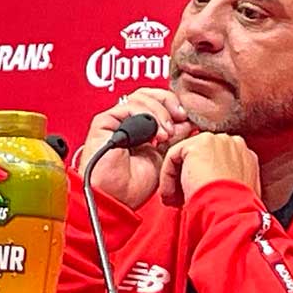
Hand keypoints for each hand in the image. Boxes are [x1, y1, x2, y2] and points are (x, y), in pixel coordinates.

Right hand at [79, 88, 196, 209]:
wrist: (116, 199)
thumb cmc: (132, 187)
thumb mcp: (163, 157)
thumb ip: (173, 137)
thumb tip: (187, 121)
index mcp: (140, 128)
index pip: (157, 102)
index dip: (173, 106)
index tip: (188, 117)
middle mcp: (127, 121)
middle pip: (148, 94)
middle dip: (168, 102)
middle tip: (180, 117)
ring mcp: (116, 121)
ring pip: (140, 97)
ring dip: (159, 112)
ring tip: (166, 134)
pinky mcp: (104, 122)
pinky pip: (127, 106)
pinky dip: (146, 115)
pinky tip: (154, 135)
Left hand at [159, 133, 259, 206]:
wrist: (231, 211)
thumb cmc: (235, 212)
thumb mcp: (238, 197)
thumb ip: (227, 186)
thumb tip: (215, 192)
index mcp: (246, 157)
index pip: (217, 162)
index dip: (202, 181)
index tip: (195, 197)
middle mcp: (232, 144)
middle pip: (200, 157)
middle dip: (186, 178)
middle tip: (179, 200)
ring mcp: (215, 141)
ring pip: (185, 157)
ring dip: (175, 180)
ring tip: (173, 200)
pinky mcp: (196, 145)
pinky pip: (173, 157)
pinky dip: (167, 177)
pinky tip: (170, 196)